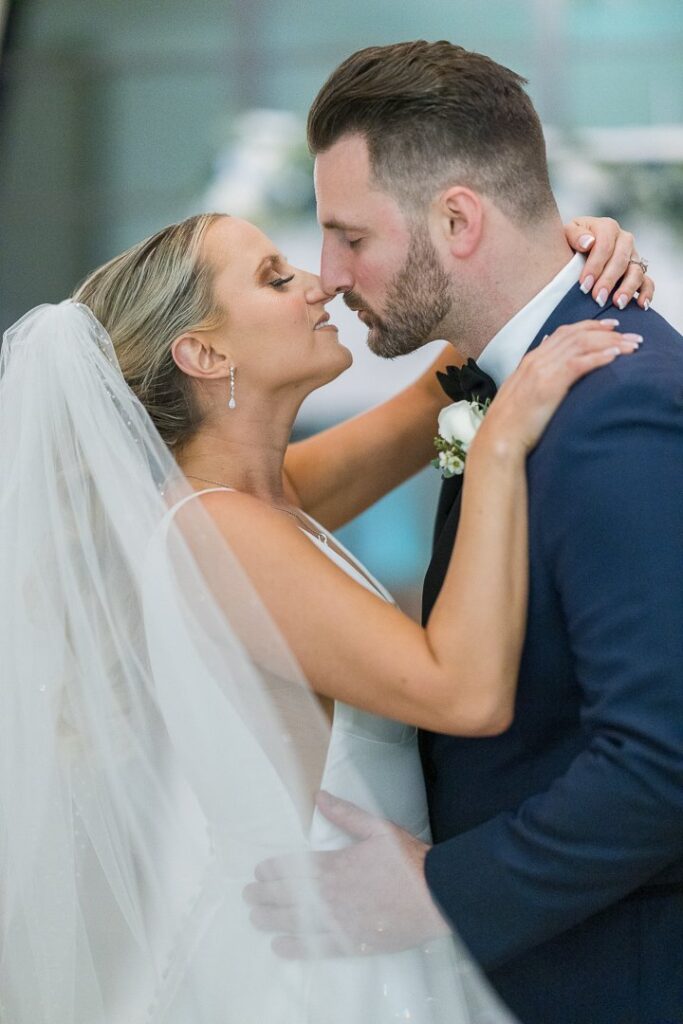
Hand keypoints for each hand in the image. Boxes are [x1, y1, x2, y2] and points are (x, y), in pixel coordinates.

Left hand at [243, 791, 449, 958]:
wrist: (436, 895)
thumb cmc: (408, 860)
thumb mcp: (378, 828)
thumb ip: (345, 814)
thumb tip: (320, 796)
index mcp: (336, 865)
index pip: (294, 868)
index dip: (273, 871)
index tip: (258, 872)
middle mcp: (333, 895)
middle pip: (290, 895)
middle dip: (265, 895)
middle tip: (247, 895)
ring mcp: (341, 921)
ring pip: (297, 922)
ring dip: (272, 919)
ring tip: (255, 917)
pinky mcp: (353, 942)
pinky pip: (317, 947)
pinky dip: (296, 948)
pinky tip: (280, 946)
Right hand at [480, 319, 641, 455]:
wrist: (500, 437)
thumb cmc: (512, 422)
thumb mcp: (523, 392)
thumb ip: (536, 376)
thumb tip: (548, 367)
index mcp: (531, 359)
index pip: (564, 333)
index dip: (589, 326)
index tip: (611, 326)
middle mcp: (537, 359)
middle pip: (576, 334)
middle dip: (606, 331)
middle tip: (630, 333)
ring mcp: (542, 369)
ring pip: (581, 345)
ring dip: (610, 342)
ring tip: (631, 345)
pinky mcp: (549, 384)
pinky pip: (579, 363)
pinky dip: (599, 357)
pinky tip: (616, 356)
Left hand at [564, 217, 653, 309]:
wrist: (576, 250)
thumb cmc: (570, 243)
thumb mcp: (567, 234)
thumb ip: (575, 235)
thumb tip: (588, 242)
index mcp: (607, 228)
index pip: (604, 246)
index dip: (595, 266)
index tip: (584, 285)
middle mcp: (624, 240)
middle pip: (620, 260)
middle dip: (608, 280)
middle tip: (598, 298)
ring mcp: (633, 256)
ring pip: (636, 271)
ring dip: (628, 288)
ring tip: (618, 303)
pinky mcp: (638, 271)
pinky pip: (647, 282)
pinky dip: (647, 293)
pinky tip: (641, 305)